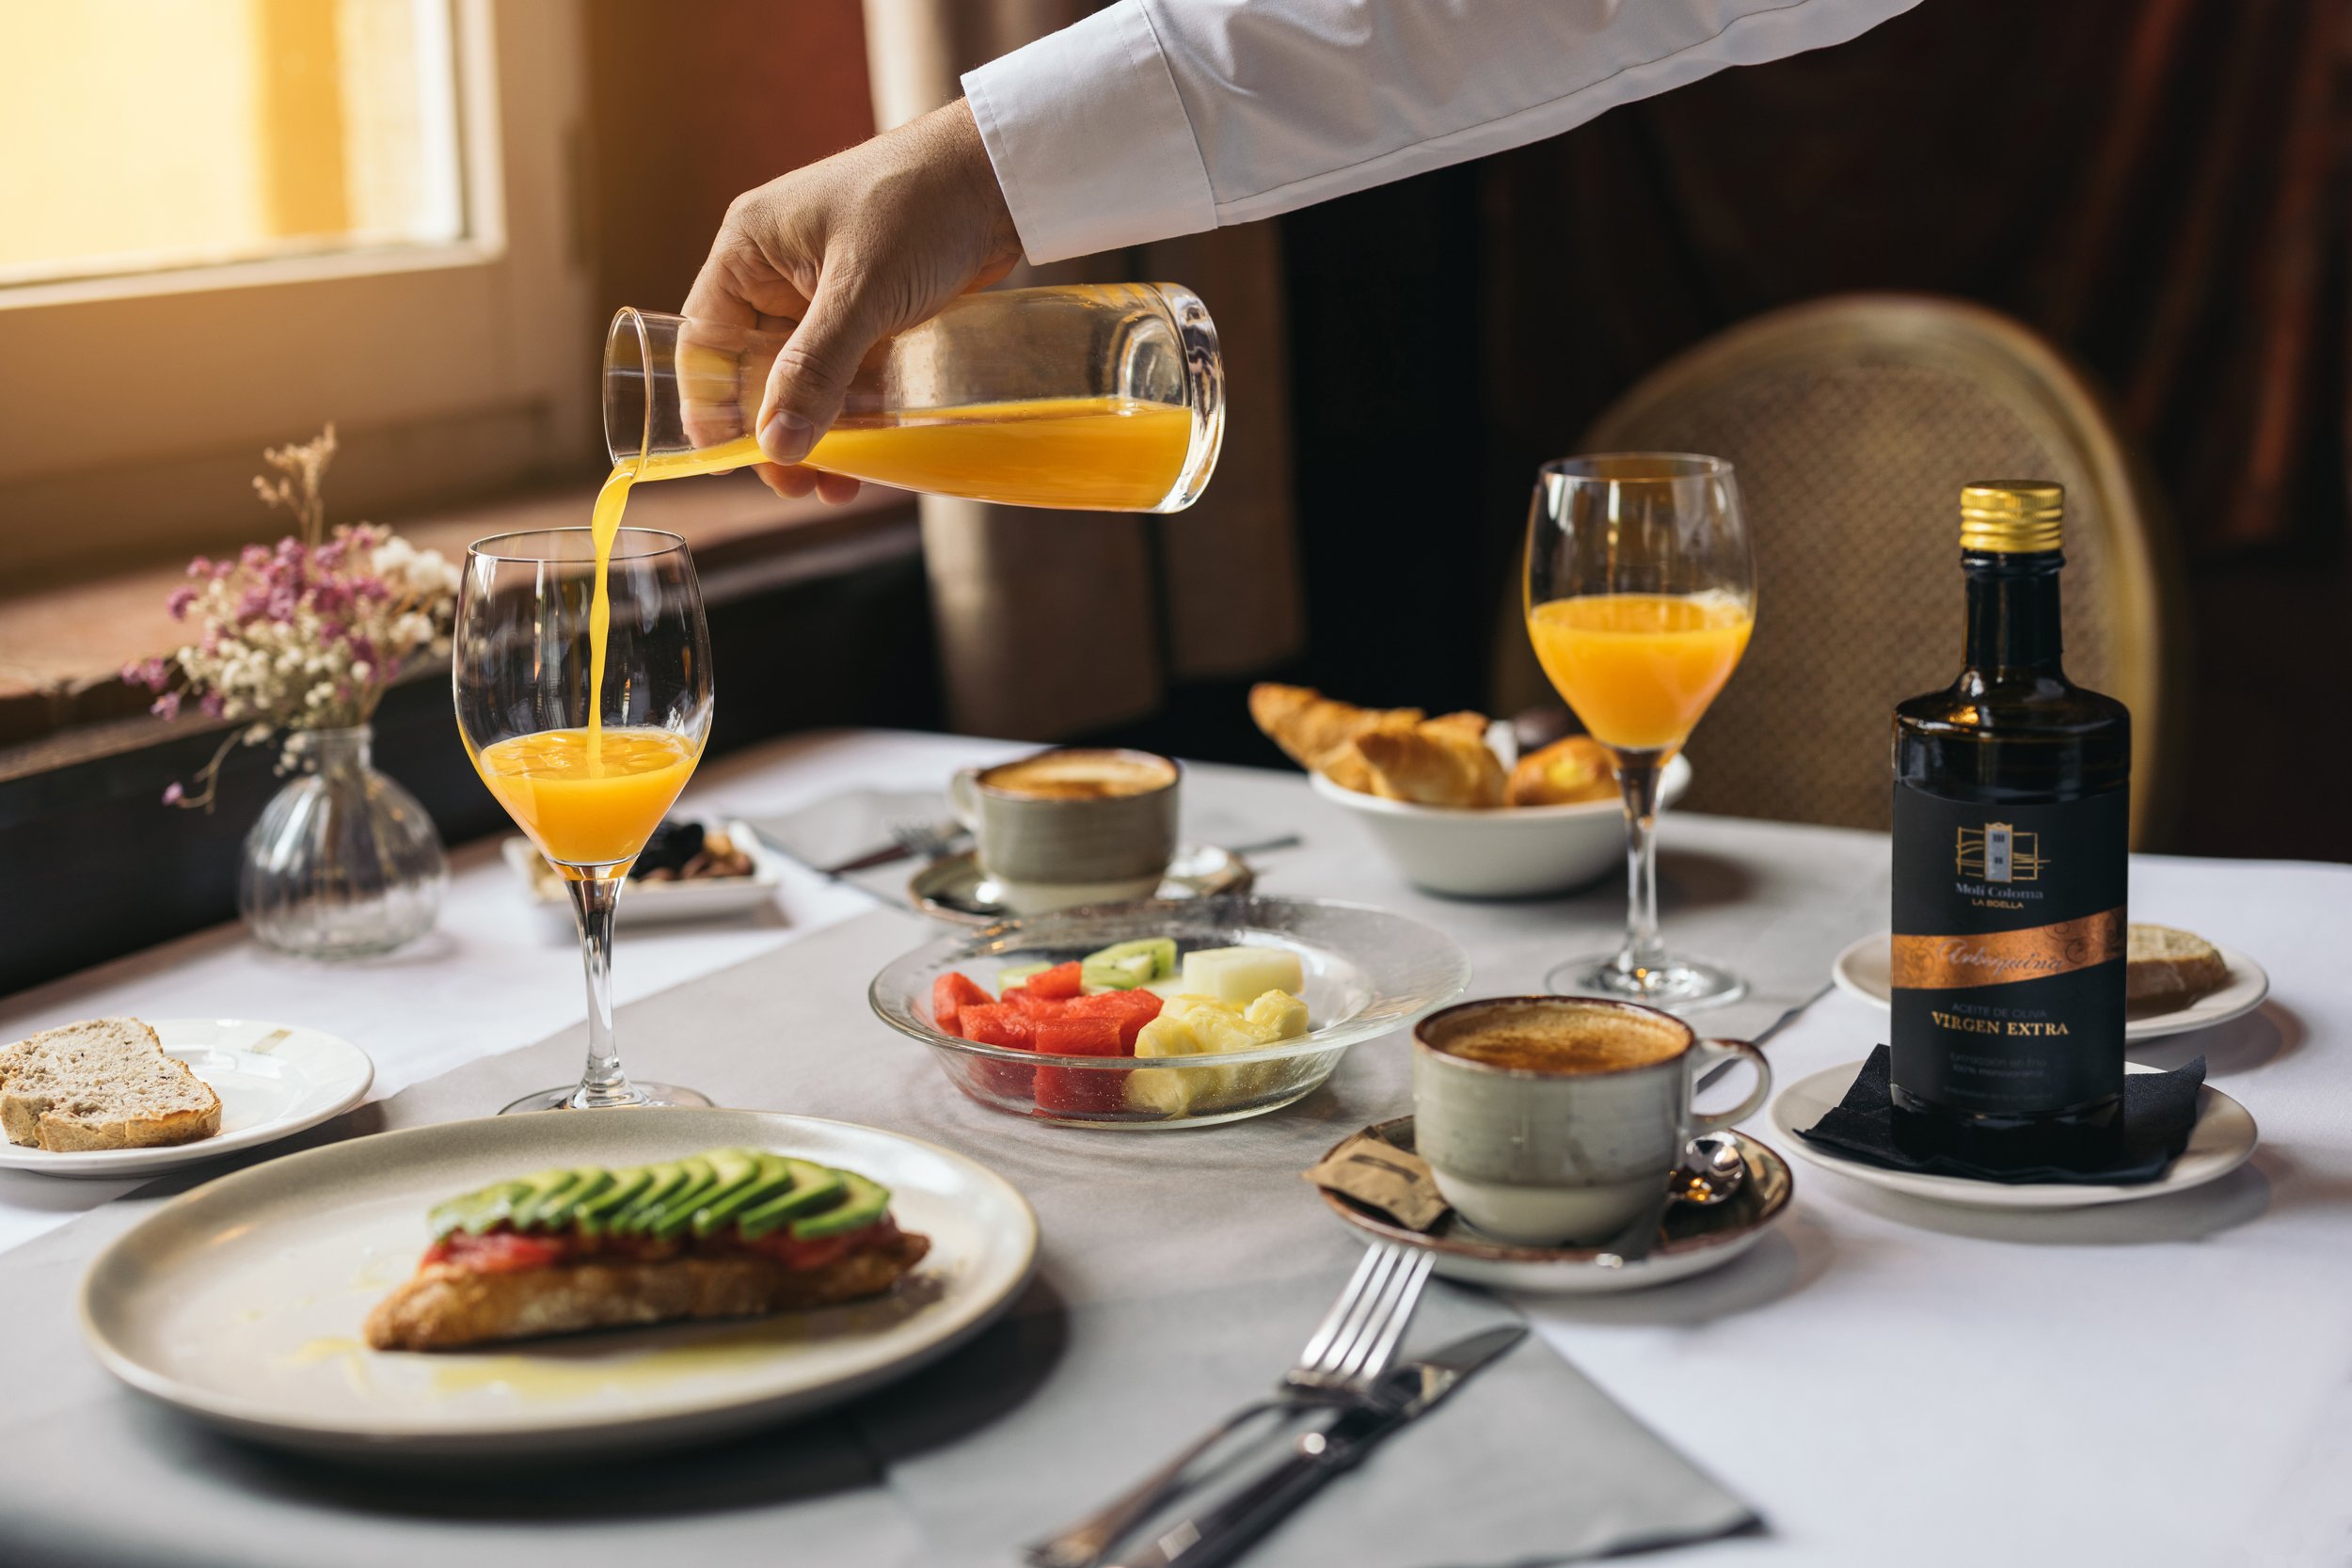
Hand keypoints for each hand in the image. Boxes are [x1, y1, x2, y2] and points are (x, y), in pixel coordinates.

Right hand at [683, 100, 1023, 502]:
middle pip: (754, 371)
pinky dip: (855, 414)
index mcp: (748, 251)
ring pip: (804, 380)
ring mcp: (825, 295)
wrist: (1000, 177)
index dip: (714, 408)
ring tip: (839, 487)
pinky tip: (871, 454)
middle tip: (799, 485)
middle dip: (775, 432)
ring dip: (819, 432)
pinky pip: (848, 374)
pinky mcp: (872, 312)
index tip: (737, 463)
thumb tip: (779, 447)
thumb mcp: (862, 292)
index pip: (704, 343)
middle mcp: (777, 274)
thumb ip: (817, 369)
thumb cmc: (920, 207)